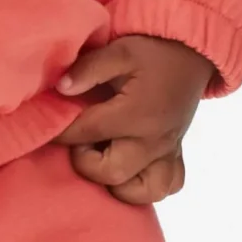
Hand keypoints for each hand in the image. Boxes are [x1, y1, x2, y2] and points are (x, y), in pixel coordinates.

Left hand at [48, 33, 215, 204]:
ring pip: (141, 191)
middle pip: (110, 172)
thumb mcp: (120, 50)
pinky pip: (167, 186)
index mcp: (137, 114)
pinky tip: (131, 167)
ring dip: (116, 181)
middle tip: (82, 140)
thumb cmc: (154, 50)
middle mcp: (154, 140)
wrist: (193, 51)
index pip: (87, 132)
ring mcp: (168, 151)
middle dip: (86, 161)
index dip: (61, 131)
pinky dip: (147, 185)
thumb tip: (61, 89)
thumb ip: (88, 69)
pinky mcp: (177, 154)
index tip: (48, 126)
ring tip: (105, 156)